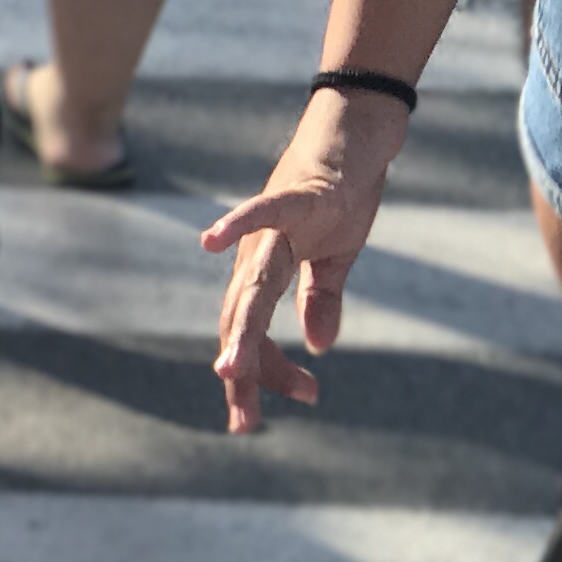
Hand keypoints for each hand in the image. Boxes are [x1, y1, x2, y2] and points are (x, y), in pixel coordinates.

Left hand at [199, 89, 411, 430]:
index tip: (302, 399)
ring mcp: (270, 230)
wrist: (352, 138)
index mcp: (266, 274)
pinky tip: (209, 240)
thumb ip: (322, 301)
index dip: (270, 372)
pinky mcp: (293, 198)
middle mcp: (256, 256)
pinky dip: (235, 225)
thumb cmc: (338, 198)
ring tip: (230, 372)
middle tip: (243, 423)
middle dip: (244, 374)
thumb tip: (320, 346)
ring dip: (242, 330)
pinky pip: (260, 215)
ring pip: (253, 288)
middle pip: (244, 323)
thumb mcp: (335, 259)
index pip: (256, 334)